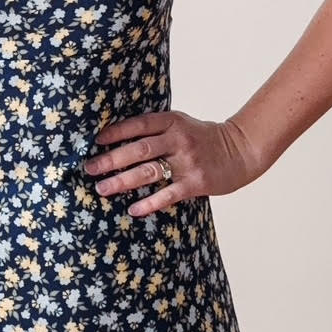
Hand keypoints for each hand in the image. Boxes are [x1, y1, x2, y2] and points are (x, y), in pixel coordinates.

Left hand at [82, 110, 261, 216]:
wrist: (242, 150)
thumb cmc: (205, 139)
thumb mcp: (182, 125)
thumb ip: (157, 130)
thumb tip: (118, 140)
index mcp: (172, 121)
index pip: (139, 124)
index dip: (116, 132)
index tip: (95, 141)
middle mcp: (178, 139)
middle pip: (139, 149)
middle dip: (111, 160)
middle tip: (89, 169)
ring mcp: (187, 162)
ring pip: (149, 171)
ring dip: (122, 181)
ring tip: (102, 189)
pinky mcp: (196, 182)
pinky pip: (168, 194)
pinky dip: (150, 202)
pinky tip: (134, 209)